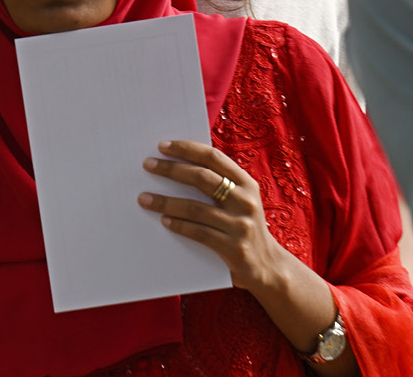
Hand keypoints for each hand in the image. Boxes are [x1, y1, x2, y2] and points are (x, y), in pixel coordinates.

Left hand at [138, 140, 289, 292]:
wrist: (268, 266)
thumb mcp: (240, 200)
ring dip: (165, 202)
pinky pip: (198, 233)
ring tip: (144, 198)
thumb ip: (219, 183)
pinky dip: (179, 225)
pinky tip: (164, 221)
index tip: (162, 146)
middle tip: (147, 164)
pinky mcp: (233, 248)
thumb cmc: (244, 226)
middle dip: (171, 169)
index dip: (187, 149)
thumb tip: (177, 164)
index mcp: (247, 184)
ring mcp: (240, 225)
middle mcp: (245, 201)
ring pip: (194, 208)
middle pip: (202, 178)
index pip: (213, 157)